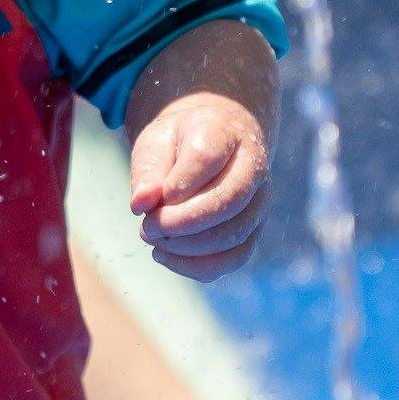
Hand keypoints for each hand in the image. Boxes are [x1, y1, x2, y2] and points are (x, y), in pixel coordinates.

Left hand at [127, 91, 271, 277]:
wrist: (216, 144)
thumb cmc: (181, 143)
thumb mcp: (157, 142)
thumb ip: (148, 171)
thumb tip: (140, 204)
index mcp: (225, 132)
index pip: (206, 158)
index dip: (178, 182)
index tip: (155, 196)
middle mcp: (252, 168)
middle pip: (229, 200)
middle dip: (182, 222)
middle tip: (147, 226)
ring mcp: (258, 202)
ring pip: (234, 235)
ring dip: (188, 246)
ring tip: (154, 238)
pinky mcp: (252, 231)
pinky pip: (233, 259)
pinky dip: (197, 266)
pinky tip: (166, 255)